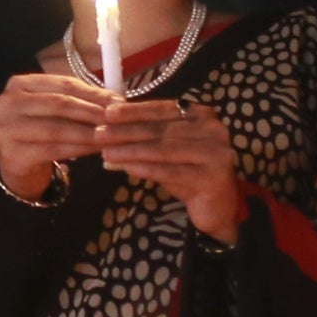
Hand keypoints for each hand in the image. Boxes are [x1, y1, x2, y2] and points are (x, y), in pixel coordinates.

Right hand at [0, 70, 110, 205]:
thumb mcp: (52, 108)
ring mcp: (6, 129)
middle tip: (117, 120)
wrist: (15, 163)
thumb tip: (116, 99)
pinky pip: (54, 150)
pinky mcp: (13, 153)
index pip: (62, 84)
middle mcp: (7, 103)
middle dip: (92, 112)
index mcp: (18, 84)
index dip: (92, 93)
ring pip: (57, 129)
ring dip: (87, 132)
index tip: (118, 101)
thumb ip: (77, 99)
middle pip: (59, 104)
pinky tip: (95, 150)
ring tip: (110, 135)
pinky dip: (78, 149)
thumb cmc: (38, 130)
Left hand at [96, 97, 246, 243]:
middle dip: (126, 131)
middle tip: (99, 134)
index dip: (134, 111)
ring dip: (131, 150)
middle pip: (160, 129)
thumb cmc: (188, 173)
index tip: (107, 113)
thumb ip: (145, 139)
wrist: (217, 206)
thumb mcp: (167, 151)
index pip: (162, 109)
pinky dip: (144, 168)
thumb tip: (108, 131)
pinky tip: (124, 167)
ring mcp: (215, 153)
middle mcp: (213, 129)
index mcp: (202, 115)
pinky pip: (170, 171)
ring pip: (163, 150)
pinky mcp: (212, 177)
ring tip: (106, 152)